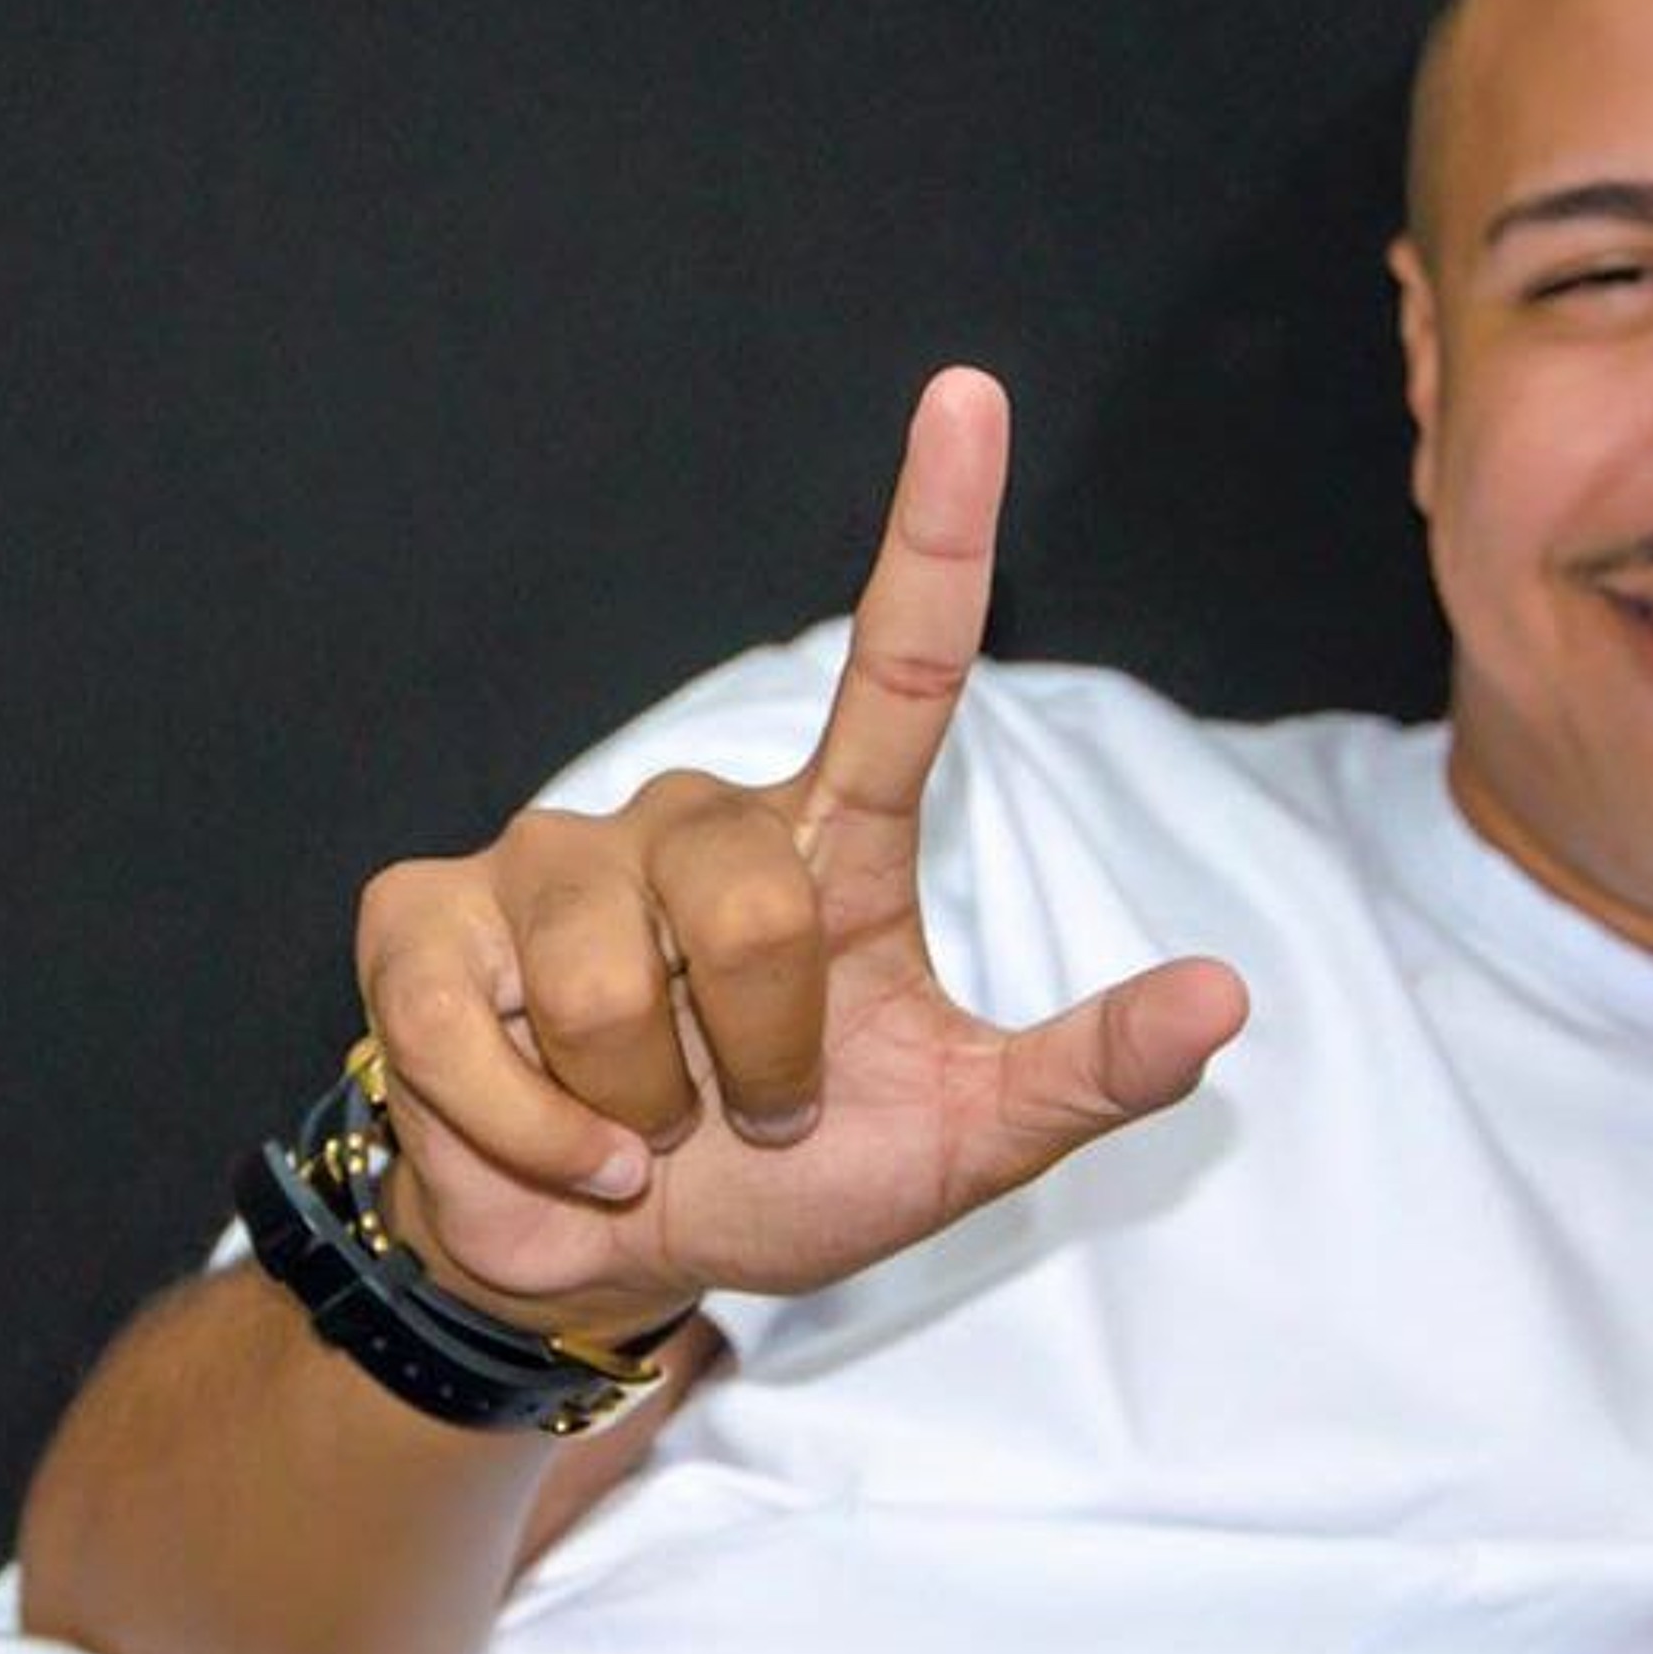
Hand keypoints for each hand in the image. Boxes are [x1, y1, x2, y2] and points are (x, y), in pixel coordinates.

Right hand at [354, 367, 1251, 1339]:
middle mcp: (690, 816)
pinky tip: (558, 1158)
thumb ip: (1083, 1071)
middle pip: (752, 907)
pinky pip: (478, 1032)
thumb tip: (1228, 991)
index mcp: (829, 842)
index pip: (901, 664)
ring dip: (644, 1113)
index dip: (936, 531)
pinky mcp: (424, 920)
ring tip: (643, 1129)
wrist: (613, 1259)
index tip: (969, 394)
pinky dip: (534, 1142)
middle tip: (744, 1116)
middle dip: (763, 1061)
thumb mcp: (957, 1138)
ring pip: (611, 984)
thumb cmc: (792, 1171)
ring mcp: (546, 855)